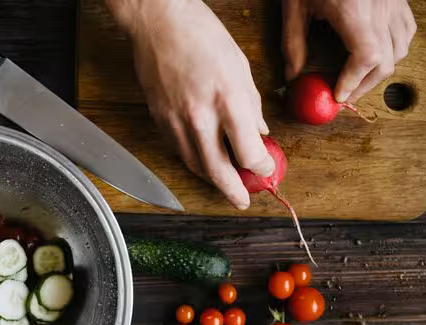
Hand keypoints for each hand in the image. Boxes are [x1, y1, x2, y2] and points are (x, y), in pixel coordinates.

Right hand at [106, 0, 273, 209]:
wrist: (159, 23)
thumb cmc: (203, 36)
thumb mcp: (241, 67)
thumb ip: (251, 105)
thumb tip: (259, 131)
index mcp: (229, 100)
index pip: (249, 153)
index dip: (261, 167)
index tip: (266, 168)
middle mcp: (201, 117)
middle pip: (220, 171)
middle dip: (234, 192)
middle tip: (243, 200)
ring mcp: (177, 121)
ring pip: (196, 166)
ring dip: (213, 180)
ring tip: (225, 184)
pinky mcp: (160, 120)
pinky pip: (179, 151)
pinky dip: (194, 161)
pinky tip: (204, 161)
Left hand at [282, 0, 416, 101]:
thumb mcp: (294, 7)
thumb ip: (293, 44)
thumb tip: (293, 76)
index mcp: (355, 11)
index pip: (366, 58)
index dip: (353, 82)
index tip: (338, 95)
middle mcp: (380, 9)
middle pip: (386, 61)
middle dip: (365, 84)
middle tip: (344, 94)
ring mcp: (393, 3)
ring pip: (401, 48)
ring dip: (381, 69)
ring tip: (358, 77)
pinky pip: (406, 30)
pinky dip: (395, 47)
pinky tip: (377, 51)